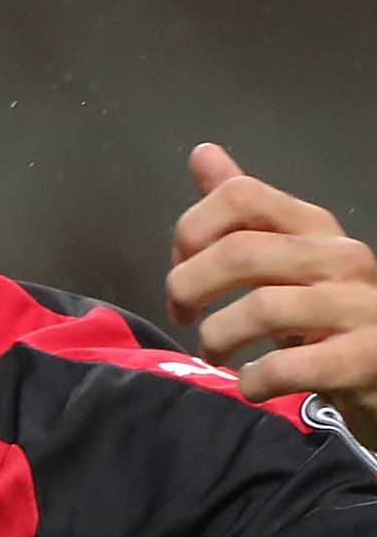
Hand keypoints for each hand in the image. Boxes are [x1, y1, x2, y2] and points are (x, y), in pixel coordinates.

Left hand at [167, 143, 376, 446]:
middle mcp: (339, 257)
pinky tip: (251, 384)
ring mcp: (356, 306)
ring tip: (215, 353)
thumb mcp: (284, 258)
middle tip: (182, 315)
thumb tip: (202, 153)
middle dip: (188, 287)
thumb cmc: (325, 316)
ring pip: (262, 308)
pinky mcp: (363, 358)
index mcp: (314, 227)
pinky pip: (287, 367)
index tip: (179, 267)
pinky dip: (253, 380)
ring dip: (217, 337)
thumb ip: (244, 212)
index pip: (240, 196)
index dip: (191, 230)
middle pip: (239, 251)